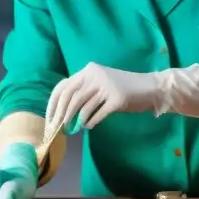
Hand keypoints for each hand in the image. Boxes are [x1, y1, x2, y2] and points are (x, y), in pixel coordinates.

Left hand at [46, 62, 162, 134]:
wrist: (149, 88)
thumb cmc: (122, 88)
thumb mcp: (100, 84)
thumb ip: (84, 93)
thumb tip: (63, 113)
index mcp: (89, 70)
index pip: (63, 86)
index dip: (53, 104)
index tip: (49, 119)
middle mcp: (96, 75)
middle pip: (70, 96)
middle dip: (61, 114)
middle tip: (58, 128)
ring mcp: (107, 86)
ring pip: (83, 106)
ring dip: (76, 120)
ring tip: (74, 128)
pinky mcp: (117, 99)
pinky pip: (98, 114)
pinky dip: (91, 122)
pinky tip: (89, 126)